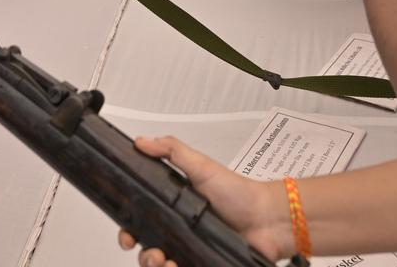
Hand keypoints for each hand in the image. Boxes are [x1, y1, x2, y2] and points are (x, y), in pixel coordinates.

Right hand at [117, 136, 288, 265]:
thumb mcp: (202, 166)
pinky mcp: (202, 262)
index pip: (142, 219)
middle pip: (148, 247)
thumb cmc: (240, 193)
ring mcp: (192, 248)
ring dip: (154, 264)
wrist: (269, 220)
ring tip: (164, 261)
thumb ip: (172, 151)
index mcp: (175, 206)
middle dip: (142, 253)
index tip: (127, 233)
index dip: (130, 227)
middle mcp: (181, 229)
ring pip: (161, 263)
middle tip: (150, 251)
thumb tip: (142, 141)